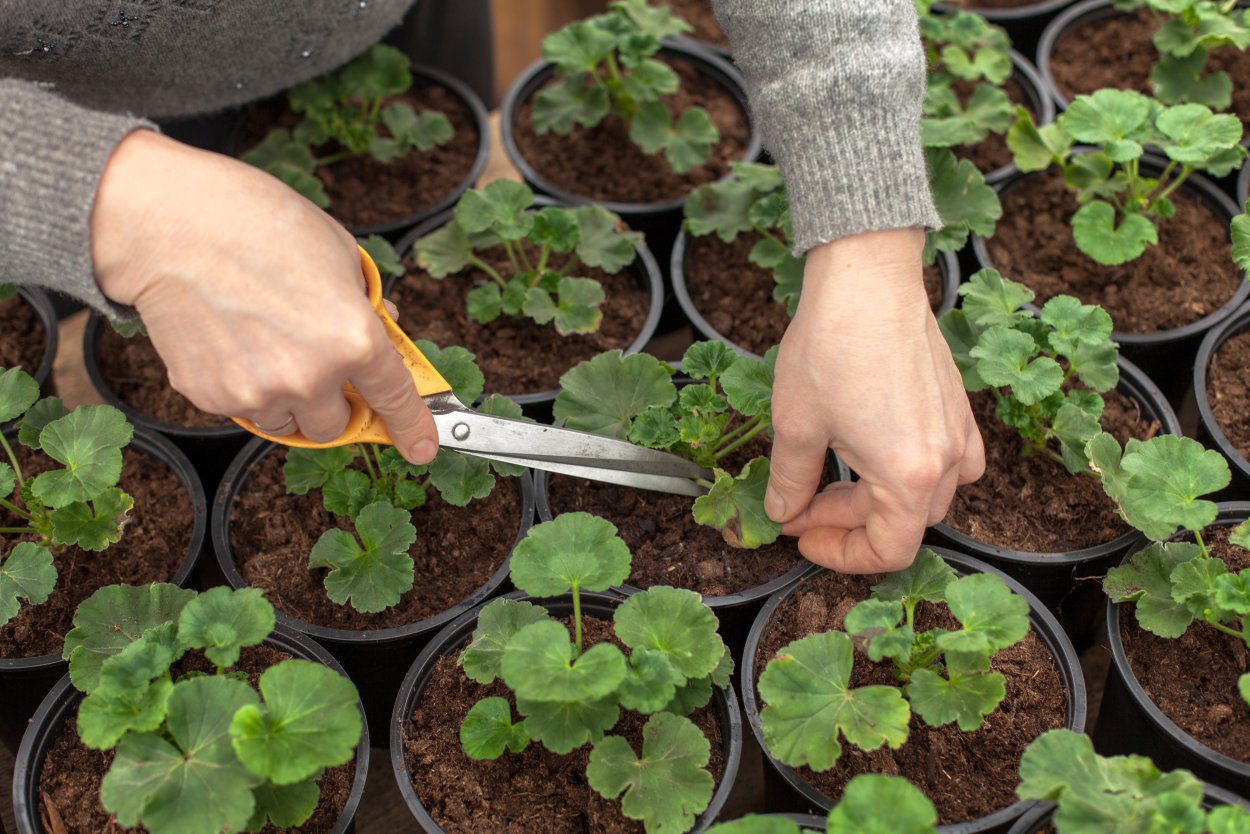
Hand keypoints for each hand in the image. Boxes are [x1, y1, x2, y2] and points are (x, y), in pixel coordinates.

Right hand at [91, 130, 438, 463]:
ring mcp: (259, 392)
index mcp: (353, 338)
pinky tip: (233, 340)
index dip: (412, 428)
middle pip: (334, 426)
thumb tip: (384, 328)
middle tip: (316, 364)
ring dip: (289, 399)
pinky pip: (244, 409)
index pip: (395, 399)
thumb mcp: (338, 251)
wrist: (169, 224)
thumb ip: (366, 301)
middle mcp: (310, 376)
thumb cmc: (256, 223)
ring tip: (266, 344)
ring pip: (288, 423)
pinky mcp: (212, 396)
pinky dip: (246, 386)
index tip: (422, 448)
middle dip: (333, 402)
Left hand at [767, 227, 983, 572]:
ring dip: (879, 500)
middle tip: (801, 505)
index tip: (802, 537)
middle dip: (849, 524)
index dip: (840, 555)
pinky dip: (914, 471)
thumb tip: (785, 513)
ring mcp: (959, 431)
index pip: (888, 551)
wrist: (867, 278)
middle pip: (905, 524)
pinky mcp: (958, 405)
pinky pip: (950, 461)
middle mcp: (948, 461)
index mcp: (909, 477)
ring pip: (927, 495)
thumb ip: (791, 481)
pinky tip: (877, 452)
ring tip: (833, 478)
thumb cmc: (833, 346)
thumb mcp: (796, 425)